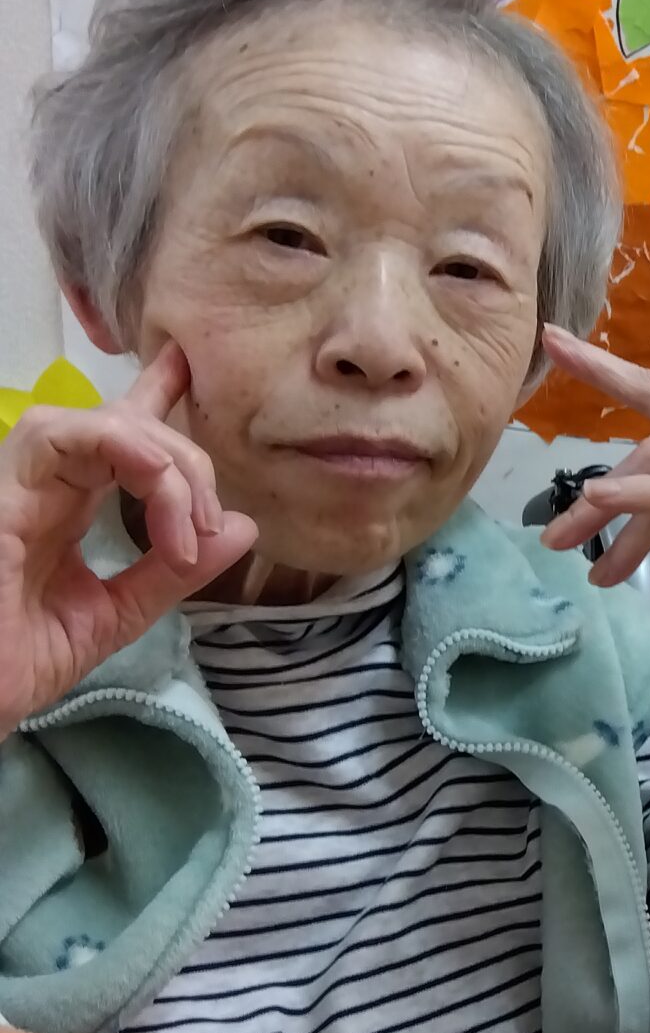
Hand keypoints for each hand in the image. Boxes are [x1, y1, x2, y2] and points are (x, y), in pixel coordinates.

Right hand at [0, 343, 256, 733]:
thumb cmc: (21, 662)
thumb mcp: (116, 614)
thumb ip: (172, 572)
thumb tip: (242, 527)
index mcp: (65, 505)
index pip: (116, 435)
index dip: (154, 394)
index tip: (188, 369)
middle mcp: (43, 486)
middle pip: (121, 422)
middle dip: (185, 456)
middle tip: (212, 520)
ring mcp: (18, 485)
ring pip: (95, 421)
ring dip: (160, 456)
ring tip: (190, 516)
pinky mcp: (2, 495)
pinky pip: (56, 436)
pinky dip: (124, 452)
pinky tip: (161, 492)